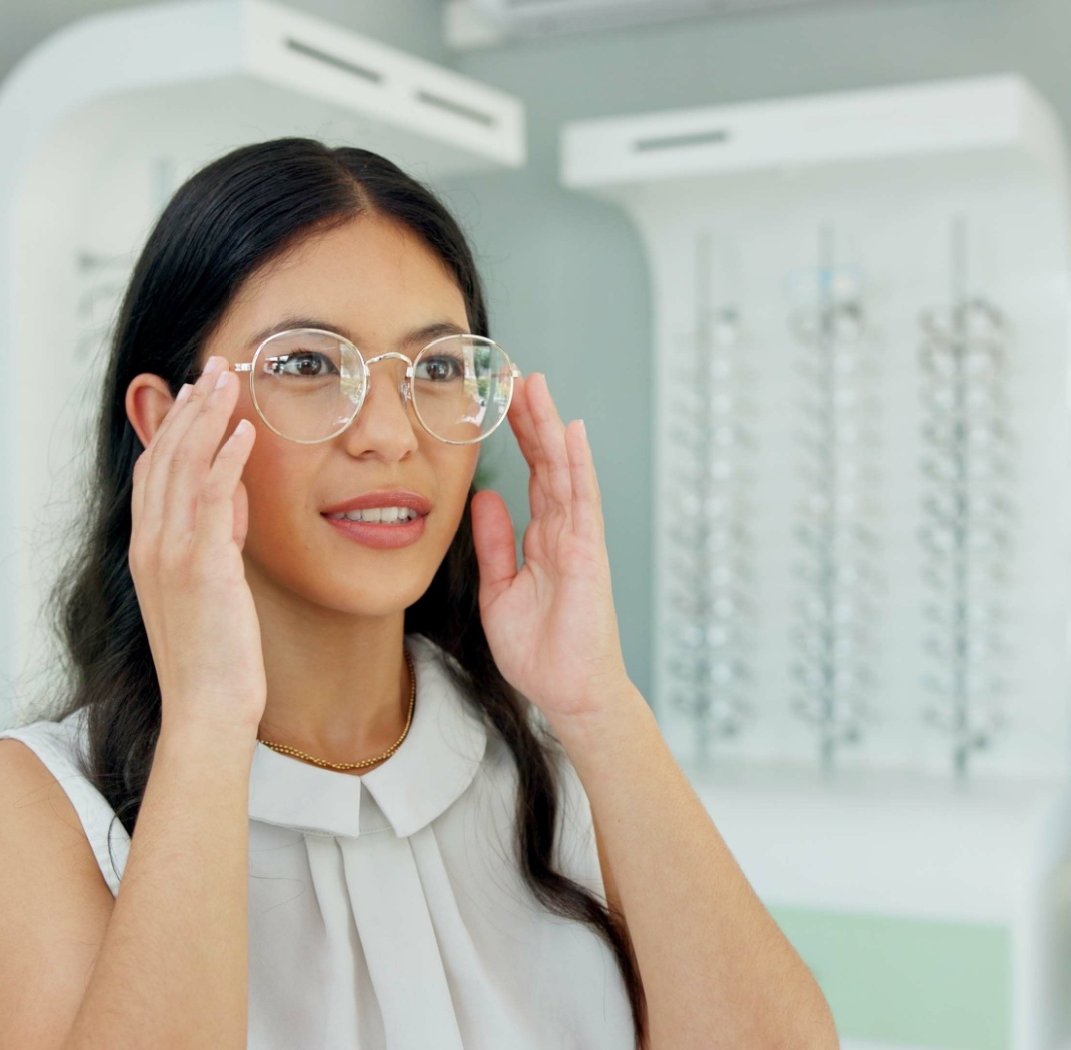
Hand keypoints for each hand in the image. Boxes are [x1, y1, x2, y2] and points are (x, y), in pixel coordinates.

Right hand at [129, 355, 265, 738]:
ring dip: (208, 416)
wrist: (207, 707)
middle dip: (190, 406)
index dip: (174, 426)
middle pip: (165, 456)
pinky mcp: (202, 566)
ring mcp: (171, 554)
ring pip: (184, 467)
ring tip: (229, 378)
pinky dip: (226, 458)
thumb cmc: (215, 656)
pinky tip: (244, 430)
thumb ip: (218, 537)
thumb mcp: (212, 585)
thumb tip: (236, 496)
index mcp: (148, 549)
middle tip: (214, 365)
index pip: (155, 470)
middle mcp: (151, 545)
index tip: (196, 390)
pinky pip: (213, 498)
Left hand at [473, 373, 633, 730]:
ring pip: (563, 470)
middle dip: (532, 418)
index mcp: (542, 538)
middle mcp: (563, 530)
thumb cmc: (540, 650)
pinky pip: (582, 500)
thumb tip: (483, 498)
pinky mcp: (587, 552)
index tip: (503, 400)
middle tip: (517, 375)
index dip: (518, 437)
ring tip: (536, 385)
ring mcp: (578, 538)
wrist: (569, 691)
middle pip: (547, 462)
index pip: (530, 475)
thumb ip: (494, 543)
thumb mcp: (500, 589)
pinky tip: (570, 432)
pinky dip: (577, 464)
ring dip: (550, 426)